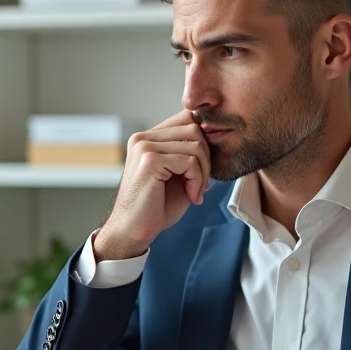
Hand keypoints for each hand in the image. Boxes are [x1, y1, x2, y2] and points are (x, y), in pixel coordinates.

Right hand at [94, 110, 210, 261]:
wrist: (134, 231)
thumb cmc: (156, 206)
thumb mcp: (177, 174)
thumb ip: (190, 153)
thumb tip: (216, 136)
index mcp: (148, 138)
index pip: (186, 118)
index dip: (203, 141)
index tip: (203, 169)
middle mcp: (143, 138)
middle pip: (194, 129)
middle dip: (206, 158)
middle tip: (202, 183)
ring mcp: (144, 147)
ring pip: (195, 145)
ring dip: (203, 172)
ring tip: (195, 191)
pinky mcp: (150, 161)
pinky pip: (189, 162)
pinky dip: (197, 181)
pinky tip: (191, 196)